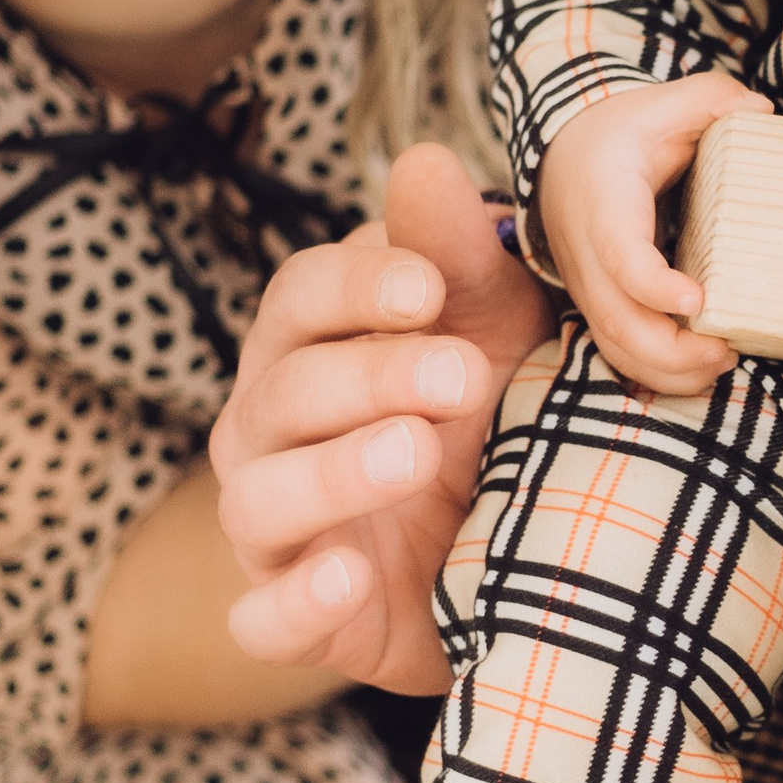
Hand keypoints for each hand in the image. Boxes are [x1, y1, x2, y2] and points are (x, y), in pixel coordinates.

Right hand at [210, 143, 551, 690]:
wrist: (521, 557)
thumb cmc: (494, 415)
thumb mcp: (499, 332)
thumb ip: (461, 256)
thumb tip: (425, 162)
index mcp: (310, 345)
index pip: (298, 297)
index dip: (356, 289)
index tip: (429, 290)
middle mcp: (270, 430)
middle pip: (283, 390)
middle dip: (368, 377)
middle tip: (460, 376)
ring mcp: (274, 529)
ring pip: (260, 498)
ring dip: (332, 475)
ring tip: (415, 454)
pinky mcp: (296, 619)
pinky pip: (263, 620)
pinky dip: (296, 602)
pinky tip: (351, 575)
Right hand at [537, 73, 768, 393]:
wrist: (562, 157)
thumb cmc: (622, 134)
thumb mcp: (662, 104)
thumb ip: (711, 99)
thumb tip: (762, 112)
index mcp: (604, 205)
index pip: (619, 257)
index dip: (653, 286)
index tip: (697, 301)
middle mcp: (588, 257)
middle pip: (618, 323)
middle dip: (674, 352)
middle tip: (729, 349)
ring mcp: (591, 289)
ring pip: (617, 350)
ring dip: (670, 372)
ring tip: (725, 361)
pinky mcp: (601, 308)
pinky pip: (621, 355)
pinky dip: (660, 375)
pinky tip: (705, 370)